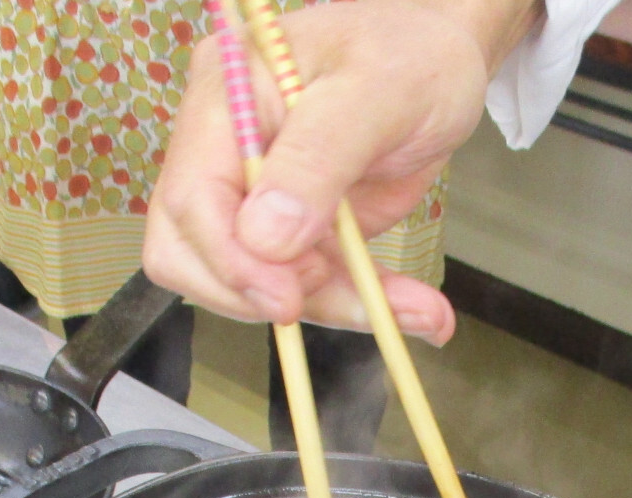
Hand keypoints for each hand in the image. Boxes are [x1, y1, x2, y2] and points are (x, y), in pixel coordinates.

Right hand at [144, 0, 538, 335]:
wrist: (442, 56)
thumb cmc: (408, 52)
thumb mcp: (375, 92)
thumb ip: (318, 158)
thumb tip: (264, 238)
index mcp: (225, 99)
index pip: (189, 200)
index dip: (228, 261)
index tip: (287, 298)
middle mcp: (224, 150)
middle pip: (195, 254)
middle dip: (265, 294)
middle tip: (348, 295)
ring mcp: (257, 195)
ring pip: (258, 284)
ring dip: (332, 307)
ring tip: (418, 310)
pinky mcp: (297, 229)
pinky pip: (312, 286)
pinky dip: (362, 304)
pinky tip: (418, 311)